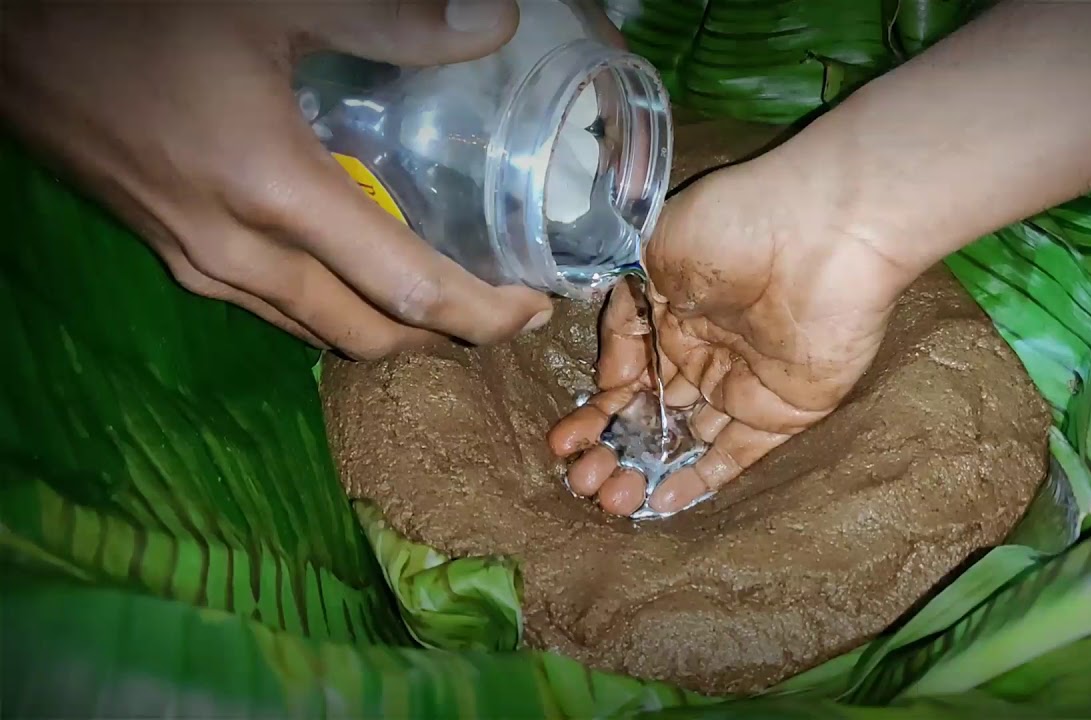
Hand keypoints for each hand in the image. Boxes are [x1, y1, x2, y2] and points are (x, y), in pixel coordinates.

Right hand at [1, 0, 552, 358]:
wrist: (12, 33)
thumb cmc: (138, 11)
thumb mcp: (272, 1)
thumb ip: (392, 21)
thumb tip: (494, 23)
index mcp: (277, 197)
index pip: (407, 291)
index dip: (482, 314)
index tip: (535, 308)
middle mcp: (241, 255)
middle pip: (368, 335)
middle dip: (445, 340)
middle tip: (502, 318)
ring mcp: (200, 266)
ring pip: (317, 334)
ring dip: (389, 334)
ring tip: (445, 311)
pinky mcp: (173, 257)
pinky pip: (274, 312)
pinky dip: (333, 314)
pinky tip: (358, 280)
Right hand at [547, 158, 910, 515]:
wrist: (821, 229)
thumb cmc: (735, 225)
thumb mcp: (653, 252)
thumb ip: (624, 322)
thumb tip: (612, 384)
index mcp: (672, 319)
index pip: (627, 380)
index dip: (595, 414)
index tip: (563, 445)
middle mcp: (705, 357)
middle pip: (655, 418)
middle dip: (614, 451)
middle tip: (583, 482)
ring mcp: (744, 387)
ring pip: (689, 441)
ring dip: (647, 471)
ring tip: (608, 500)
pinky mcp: (785, 412)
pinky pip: (739, 455)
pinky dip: (700, 481)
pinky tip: (658, 503)